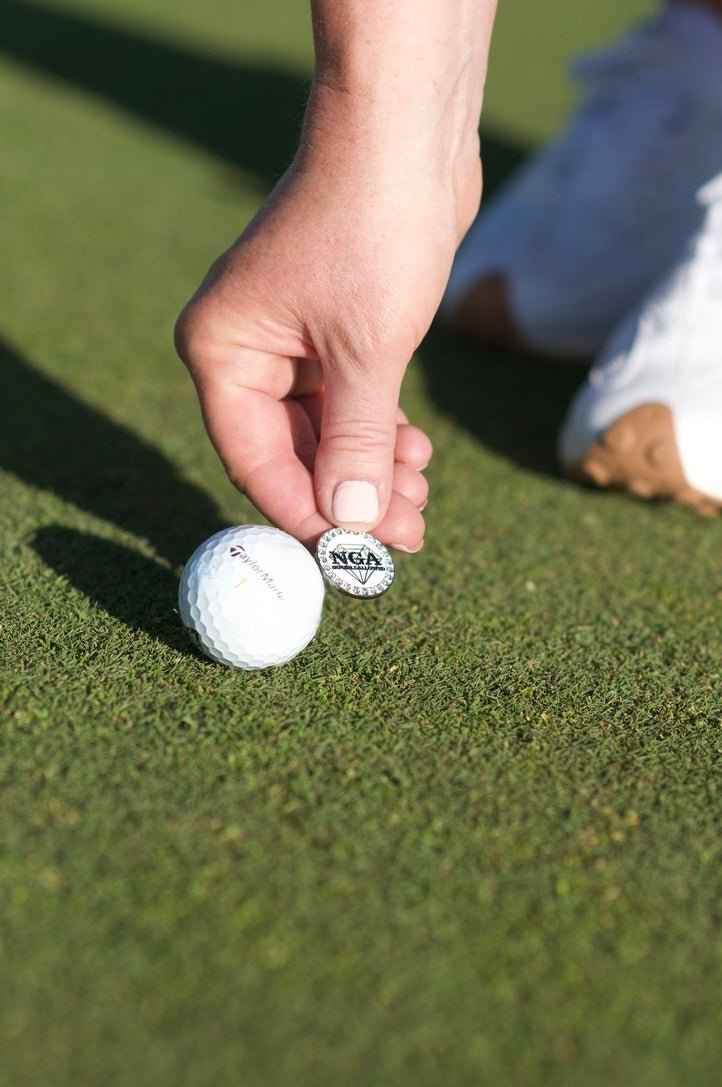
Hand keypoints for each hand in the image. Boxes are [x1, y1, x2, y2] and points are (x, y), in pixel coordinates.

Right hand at [175, 83, 480, 550]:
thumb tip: (349, 522)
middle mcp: (247, 351)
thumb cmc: (372, 227)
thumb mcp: (365, 352)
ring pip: (325, 434)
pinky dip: (379, 434)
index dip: (304, 513)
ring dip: (372, 469)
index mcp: (223, 352)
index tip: (355, 555)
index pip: (254, 460)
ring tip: (423, 494)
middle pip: (292, 454)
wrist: (409, 133)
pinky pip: (348, 405)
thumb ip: (355, 444)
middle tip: (406, 533)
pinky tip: (417, 453)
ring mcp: (290, 343)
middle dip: (351, 495)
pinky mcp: (333, 332)